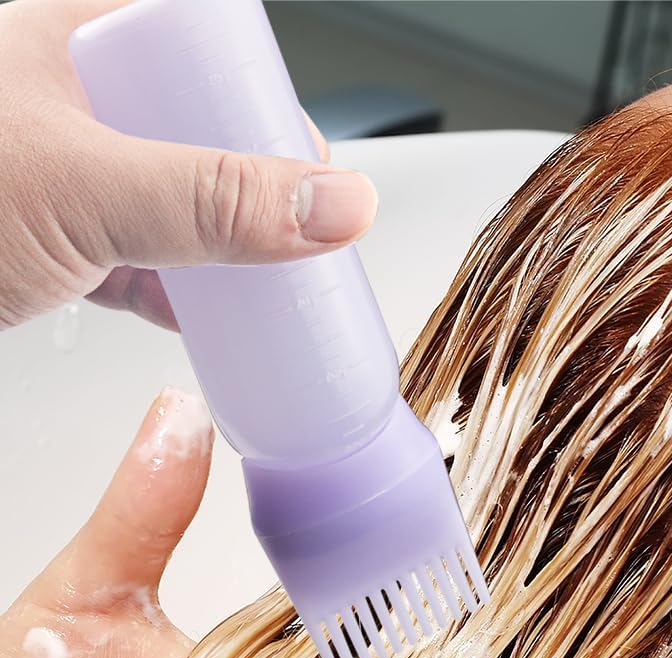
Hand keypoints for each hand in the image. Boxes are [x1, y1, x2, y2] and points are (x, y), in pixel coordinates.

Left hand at [0, 0, 375, 329]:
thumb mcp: (83, 186)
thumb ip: (213, 197)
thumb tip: (336, 202)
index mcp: (71, 37)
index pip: (202, 45)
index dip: (263, 94)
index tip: (312, 156)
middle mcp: (66, 98)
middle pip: (194, 131)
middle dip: (252, 183)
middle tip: (300, 224)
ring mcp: (57, 174)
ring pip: (168, 201)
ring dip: (221, 246)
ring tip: (272, 278)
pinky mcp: (44, 241)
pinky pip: (133, 260)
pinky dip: (176, 292)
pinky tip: (203, 316)